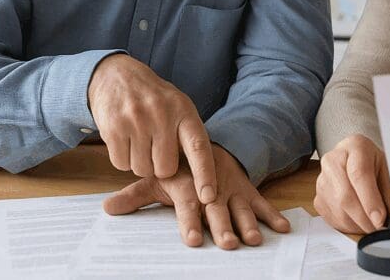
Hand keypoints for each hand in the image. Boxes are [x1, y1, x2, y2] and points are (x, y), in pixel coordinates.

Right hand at [88, 54, 216, 204]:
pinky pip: (121, 164)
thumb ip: (188, 135)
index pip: (199, 148)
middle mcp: (162, 115)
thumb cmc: (154, 99)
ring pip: (142, 169)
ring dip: (140, 163)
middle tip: (155, 149)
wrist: (117, 76)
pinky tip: (125, 139)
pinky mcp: (113, 128)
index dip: (205, 174)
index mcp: (184, 111)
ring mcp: (136, 120)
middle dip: (160, 168)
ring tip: (140, 140)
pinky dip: (123, 159)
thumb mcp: (178, 108)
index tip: (208, 197)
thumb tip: (200, 178)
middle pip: (165, 168)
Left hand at [103, 144, 289, 248]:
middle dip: (222, 227)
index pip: (188, 205)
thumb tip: (106, 208)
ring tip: (253, 239)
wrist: (203, 143)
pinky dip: (273, 214)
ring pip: (240, 208)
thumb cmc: (176, 169)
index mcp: (189, 184)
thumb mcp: (155, 180)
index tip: (191, 240)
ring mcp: (231, 188)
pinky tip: (283, 228)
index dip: (189, 222)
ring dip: (248, 223)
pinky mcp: (246, 190)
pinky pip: (261, 203)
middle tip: (227, 245)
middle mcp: (212, 187)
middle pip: (217, 209)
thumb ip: (134, 196)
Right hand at [314, 134, 389, 233]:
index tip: (380, 219)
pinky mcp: (318, 198)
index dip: (370, 200)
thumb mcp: (387, 170)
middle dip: (365, 218)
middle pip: (345, 196)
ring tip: (372, 225)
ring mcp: (322, 180)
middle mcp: (333, 160)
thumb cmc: (372, 164)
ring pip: (338, 211)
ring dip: (358, 225)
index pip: (359, 174)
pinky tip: (360, 222)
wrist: (354, 158)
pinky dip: (349, 227)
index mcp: (355, 146)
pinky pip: (332, 219)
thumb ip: (389, 194)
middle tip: (380, 228)